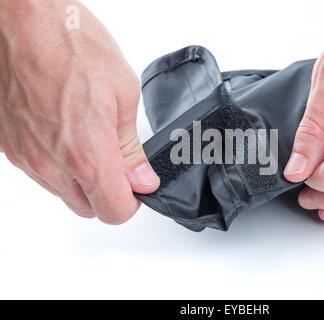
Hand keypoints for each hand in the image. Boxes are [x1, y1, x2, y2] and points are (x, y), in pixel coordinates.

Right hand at [0, 1, 159, 223]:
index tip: (137, 185)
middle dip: (108, 194)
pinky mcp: (9, 147)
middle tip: (118, 162)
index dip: (131, 202)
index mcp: (87, 157)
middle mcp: (52, 165)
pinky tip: (66, 133)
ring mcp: (26, 158)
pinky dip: (58, 165)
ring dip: (82, 180)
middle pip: (88, 208)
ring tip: (89, 139)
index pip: (114, 211)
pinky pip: (40, 173)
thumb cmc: (70, 45)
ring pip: (63, 193)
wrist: (20, 19)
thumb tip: (141, 178)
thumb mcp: (122, 95)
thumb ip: (131, 147)